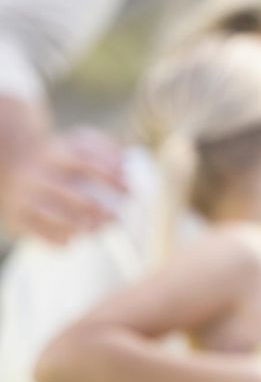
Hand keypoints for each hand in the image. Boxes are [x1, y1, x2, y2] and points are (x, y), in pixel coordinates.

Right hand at [0, 127, 125, 242]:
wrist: (12, 162)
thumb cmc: (60, 155)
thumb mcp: (79, 141)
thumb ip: (104, 147)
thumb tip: (126, 164)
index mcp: (57, 154)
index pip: (87, 163)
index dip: (109, 176)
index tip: (128, 188)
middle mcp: (40, 176)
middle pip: (71, 195)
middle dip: (97, 209)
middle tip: (116, 217)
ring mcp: (25, 197)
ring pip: (52, 216)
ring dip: (78, 226)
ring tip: (97, 229)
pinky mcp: (15, 217)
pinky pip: (36, 232)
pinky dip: (55, 239)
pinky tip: (72, 241)